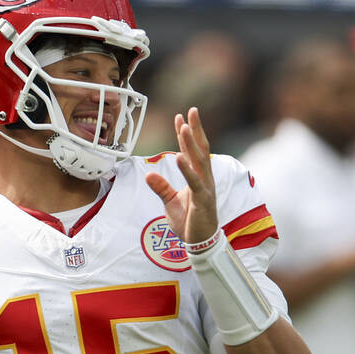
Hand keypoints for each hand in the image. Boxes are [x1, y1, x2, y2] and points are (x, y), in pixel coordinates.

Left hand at [145, 107, 218, 243]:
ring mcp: (205, 188)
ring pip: (199, 161)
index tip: (180, 116)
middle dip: (195, 130)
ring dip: (191, 143)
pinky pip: (194, 182)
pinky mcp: (203, 200)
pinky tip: (179, 157)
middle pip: (200, 149)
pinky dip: (186, 169)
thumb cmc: (188, 222)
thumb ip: (161, 187)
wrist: (200, 243)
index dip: (186, 134)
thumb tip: (148, 174)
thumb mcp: (170, 202)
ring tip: (184, 127)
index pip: (192, 151)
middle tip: (191, 110)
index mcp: (198, 177)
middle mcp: (205, 179)